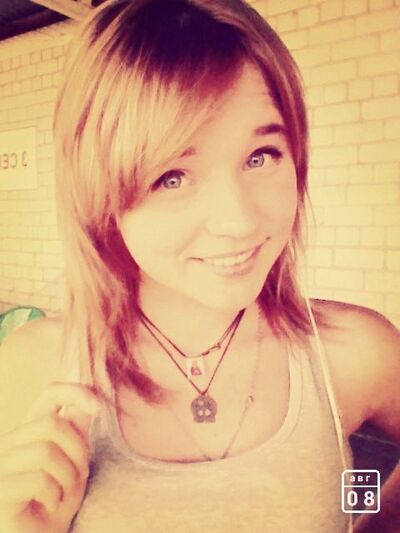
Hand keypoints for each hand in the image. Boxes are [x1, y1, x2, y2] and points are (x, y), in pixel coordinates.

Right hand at [0, 382, 100, 532]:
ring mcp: (0, 465)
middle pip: (51, 423)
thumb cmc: (54, 504)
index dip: (75, 392)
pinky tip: (50, 505)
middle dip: (77, 450)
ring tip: (64, 493)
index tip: (99, 407)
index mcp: (30, 430)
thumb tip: (85, 403)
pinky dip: (54, 494)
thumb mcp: (74, 465)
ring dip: (67, 476)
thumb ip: (77, 433)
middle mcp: (10, 442)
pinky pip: (37, 479)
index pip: (49, 394)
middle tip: (80, 476)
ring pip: (45, 450)